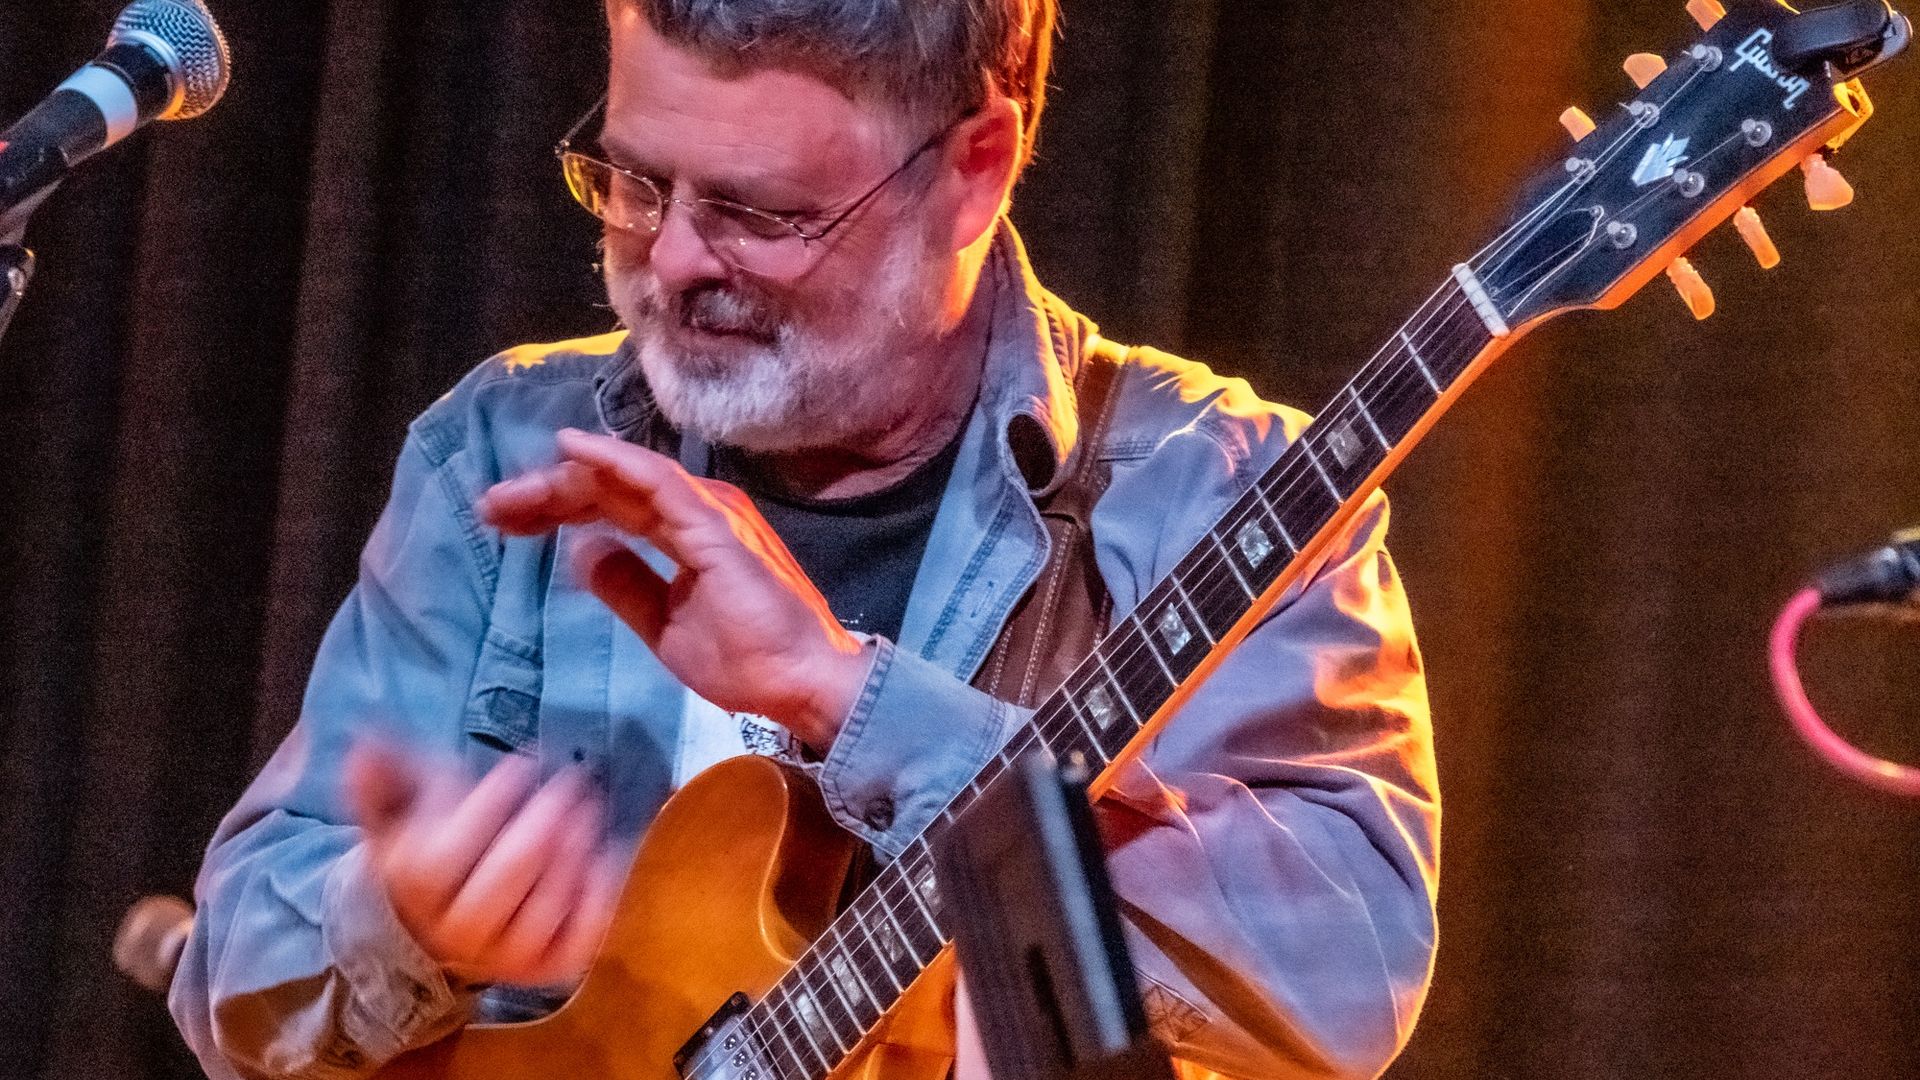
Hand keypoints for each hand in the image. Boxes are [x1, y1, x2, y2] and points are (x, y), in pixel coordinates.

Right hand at [343, 743, 622, 986]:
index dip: (491, 803)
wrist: (440, 927)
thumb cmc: (430, 848)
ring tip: (587, 812)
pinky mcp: (547, 968)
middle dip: (540, 824)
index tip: (521, 764)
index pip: (450, 850)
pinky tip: (603, 856)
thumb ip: (384, 780)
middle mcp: (458, 930)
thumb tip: (365, 745)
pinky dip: (595, 901)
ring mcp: (504, 956)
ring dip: (571, 856)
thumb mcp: (401, 813)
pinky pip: (576, 941)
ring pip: (541, 911)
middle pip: (502, 878)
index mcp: (419, 888)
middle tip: (570, 783)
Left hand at [478, 428, 872, 749]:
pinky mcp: (713, 525)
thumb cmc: (747, 660)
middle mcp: (698, 510)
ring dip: (566, 479)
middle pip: (610, 489)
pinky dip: (613, 462)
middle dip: (547, 492)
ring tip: (511, 492)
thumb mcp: (665, 626)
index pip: (612, 507)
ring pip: (625, 479)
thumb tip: (583, 553)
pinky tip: (571, 452)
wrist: (801, 681)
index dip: (557, 507)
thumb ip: (627, 586)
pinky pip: (657, 482)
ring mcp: (708, 512)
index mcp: (686, 532)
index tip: (506, 521)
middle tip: (492, 506)